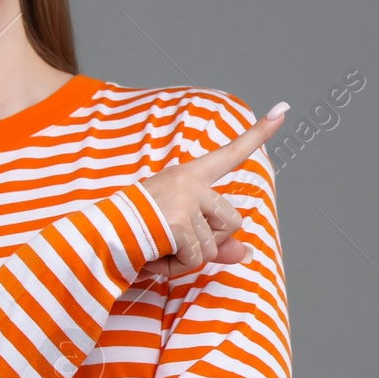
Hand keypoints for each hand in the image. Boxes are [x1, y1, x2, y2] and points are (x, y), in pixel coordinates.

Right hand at [136, 101, 286, 279]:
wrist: (96, 239)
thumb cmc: (133, 234)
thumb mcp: (178, 235)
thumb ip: (214, 244)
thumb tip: (247, 254)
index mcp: (187, 176)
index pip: (229, 153)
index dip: (258, 134)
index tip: (283, 109)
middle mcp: (189, 181)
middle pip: (232, 221)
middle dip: (210, 244)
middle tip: (173, 242)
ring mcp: (185, 199)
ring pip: (212, 247)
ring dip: (186, 260)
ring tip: (156, 248)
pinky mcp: (180, 223)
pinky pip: (195, 259)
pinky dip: (175, 268)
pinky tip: (152, 256)